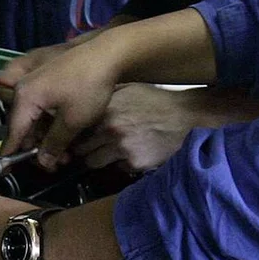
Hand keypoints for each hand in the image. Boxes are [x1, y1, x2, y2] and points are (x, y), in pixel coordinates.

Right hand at [1, 34, 127, 163]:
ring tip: (66, 152)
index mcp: (25, 97)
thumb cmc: (88, 87)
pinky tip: (65, 133)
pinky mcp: (47, 79)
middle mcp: (24, 88)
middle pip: (23, 125)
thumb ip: (54, 143)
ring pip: (34, 117)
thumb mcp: (73, 121)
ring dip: (46, 136)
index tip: (6, 170)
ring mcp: (35, 81)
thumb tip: (43, 162)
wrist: (107, 53)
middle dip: (37, 147)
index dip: (11, 153)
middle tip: (56, 164)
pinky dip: (50, 121)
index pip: (14, 131)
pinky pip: (41, 105)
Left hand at [67, 84, 258, 172]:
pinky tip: (132, 152)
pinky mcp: (134, 164)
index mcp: (104, 110)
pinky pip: (117, 168)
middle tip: (88, 148)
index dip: (72, 135)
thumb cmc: (156, 101)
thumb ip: (104, 100)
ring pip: (94, 163)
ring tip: (109, 152)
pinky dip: (121, 163)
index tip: (73, 138)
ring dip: (98, 159)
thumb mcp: (127, 91)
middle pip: (80, 150)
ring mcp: (121, 149)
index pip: (74, 130)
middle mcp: (109, 130)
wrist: (186, 117)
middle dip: (82, 150)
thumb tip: (82, 109)